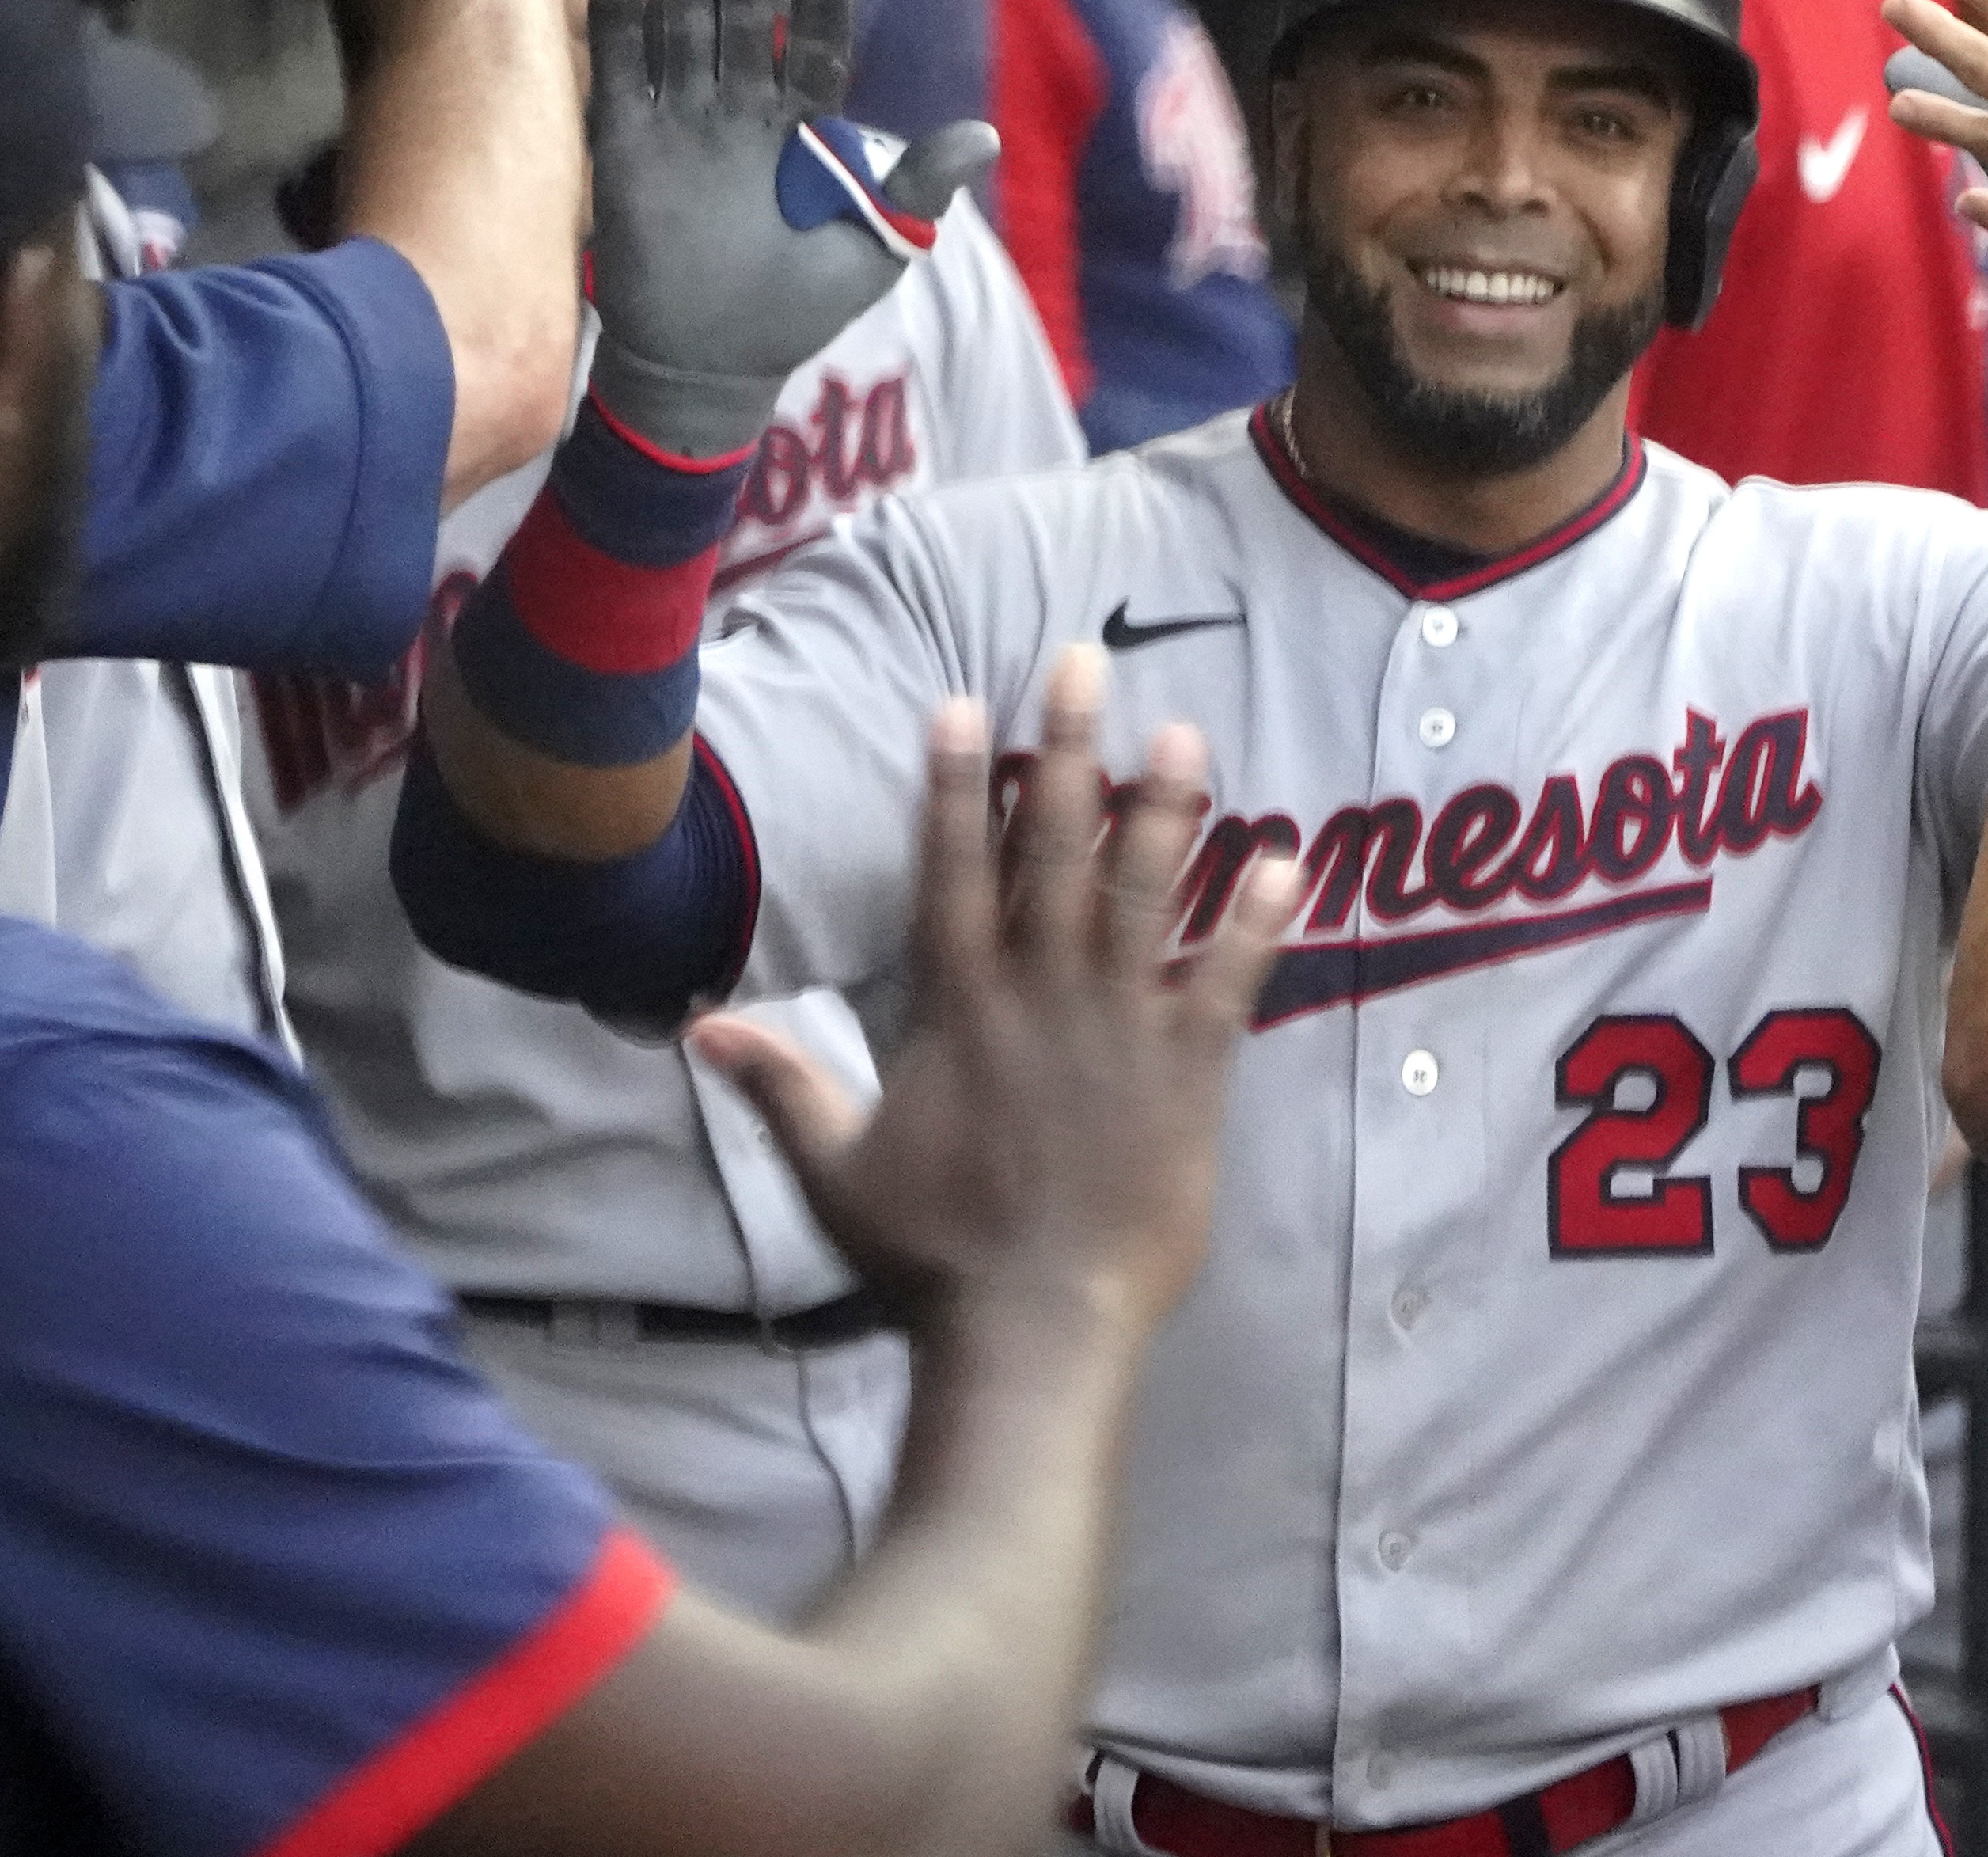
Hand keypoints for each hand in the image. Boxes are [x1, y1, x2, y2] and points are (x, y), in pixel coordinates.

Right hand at [582, 0, 997, 455]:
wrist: (708, 366)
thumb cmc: (795, 310)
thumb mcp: (872, 251)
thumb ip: (918, 190)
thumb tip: (986, 136)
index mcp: (802, 125)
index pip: (816, 33)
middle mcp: (741, 108)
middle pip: (741, 9)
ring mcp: (681, 121)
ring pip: (682, 21)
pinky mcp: (625, 145)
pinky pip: (620, 71)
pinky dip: (617, 21)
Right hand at [691, 649, 1297, 1339]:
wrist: (1033, 1326)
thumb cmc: (929, 1258)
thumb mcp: (834, 1169)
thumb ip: (779, 1086)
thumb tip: (703, 1028)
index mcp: (958, 1010)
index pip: (951, 872)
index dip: (954, 784)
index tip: (961, 701)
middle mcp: (1040, 997)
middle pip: (1053, 851)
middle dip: (1066, 751)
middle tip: (1084, 661)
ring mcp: (1120, 1030)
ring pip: (1144, 896)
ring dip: (1165, 810)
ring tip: (1185, 731)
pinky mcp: (1188, 1077)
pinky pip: (1226, 983)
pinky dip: (1254, 923)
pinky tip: (1284, 860)